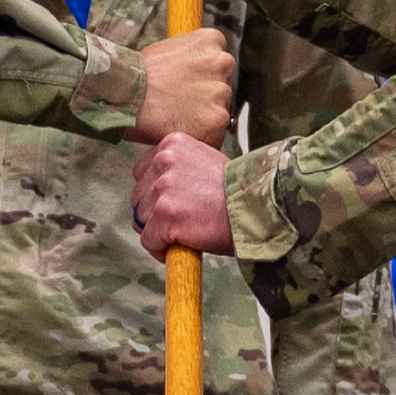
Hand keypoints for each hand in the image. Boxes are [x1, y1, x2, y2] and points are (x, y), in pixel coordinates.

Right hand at [132, 30, 233, 144]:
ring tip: (175, 116)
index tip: (186, 84)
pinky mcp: (218, 118)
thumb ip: (190, 59)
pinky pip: (215, 133)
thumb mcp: (168, 50)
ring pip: (219, 109)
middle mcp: (222, 62)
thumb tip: (194, 74)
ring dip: (203, 116)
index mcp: (211, 40)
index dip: (201, 76)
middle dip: (205, 95)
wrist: (124, 93)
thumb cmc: (138, 74)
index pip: (218, 61)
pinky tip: (180, 129)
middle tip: (179, 102)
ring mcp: (221, 91)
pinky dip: (200, 136)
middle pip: (221, 84)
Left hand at [132, 132, 234, 256]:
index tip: (170, 204)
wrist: (256, 207)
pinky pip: (149, 240)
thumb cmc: (238, 191)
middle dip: (154, 212)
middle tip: (180, 221)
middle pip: (139, 196)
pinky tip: (181, 247)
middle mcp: (164, 161)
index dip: (154, 193)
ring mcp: (163, 188)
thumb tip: (160, 190)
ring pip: (142, 219)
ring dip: (159, 231)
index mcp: (172, 144)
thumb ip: (180, 169)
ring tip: (184, 233)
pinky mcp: (165, 215)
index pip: (143, 172)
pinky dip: (161, 250)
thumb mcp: (205, 162)